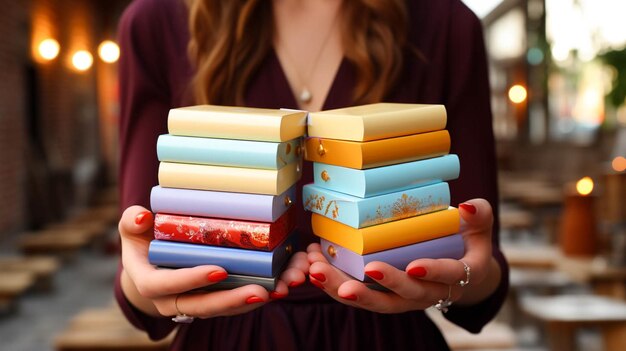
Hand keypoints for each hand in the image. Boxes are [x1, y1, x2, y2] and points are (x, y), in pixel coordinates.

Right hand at [118, 205, 308, 318]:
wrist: (149, 263)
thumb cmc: (142, 240)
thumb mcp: (132, 229)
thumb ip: (132, 221)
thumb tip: (142, 215)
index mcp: (149, 282)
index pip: (166, 286)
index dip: (191, 280)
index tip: (219, 270)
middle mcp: (169, 301)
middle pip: (200, 306)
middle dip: (230, 300)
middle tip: (258, 291)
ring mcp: (190, 304)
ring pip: (220, 311)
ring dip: (247, 304)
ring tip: (273, 293)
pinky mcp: (209, 302)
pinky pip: (231, 307)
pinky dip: (252, 300)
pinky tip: (274, 290)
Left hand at [306, 198, 500, 312]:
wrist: (459, 269)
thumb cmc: (467, 241)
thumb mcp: (479, 227)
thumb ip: (479, 216)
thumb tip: (466, 207)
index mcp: (459, 276)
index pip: (447, 276)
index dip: (432, 272)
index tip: (413, 268)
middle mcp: (430, 293)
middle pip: (403, 298)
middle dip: (376, 290)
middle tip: (350, 283)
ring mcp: (405, 298)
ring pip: (374, 302)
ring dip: (343, 289)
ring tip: (318, 272)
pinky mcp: (384, 294)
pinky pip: (360, 294)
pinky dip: (336, 283)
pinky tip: (314, 266)